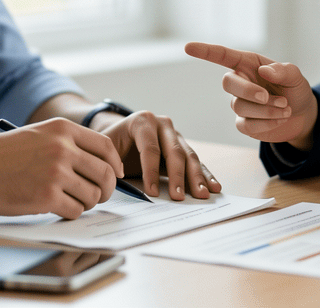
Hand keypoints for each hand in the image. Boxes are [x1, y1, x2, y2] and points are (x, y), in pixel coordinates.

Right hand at [0, 118, 122, 218]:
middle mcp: (63, 148)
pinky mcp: (46, 196)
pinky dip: (70, 213)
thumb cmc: (1, 155)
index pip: (106, 147)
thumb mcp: (37, 135)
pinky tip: (57, 208)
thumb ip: (67, 144)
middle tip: (97, 196)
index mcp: (62, 129)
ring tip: (71, 201)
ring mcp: (56, 172)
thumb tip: (101, 165)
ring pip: (93, 195)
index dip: (115, 165)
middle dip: (105, 189)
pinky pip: (75, 210)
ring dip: (86, 203)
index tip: (115, 175)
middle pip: (105, 173)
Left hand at [99, 112, 222, 200]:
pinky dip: (205, 174)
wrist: (120, 133)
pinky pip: (195, 161)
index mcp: (142, 121)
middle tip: (179, 197)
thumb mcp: (106, 147)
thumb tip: (121, 177)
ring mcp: (175, 134)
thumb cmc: (112, 143)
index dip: (151, 172)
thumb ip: (111, 159)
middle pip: (174, 151)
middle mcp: (162, 124)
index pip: (150, 148)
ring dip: (196, 177)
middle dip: (178, 176)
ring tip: (202, 195)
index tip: (152, 193)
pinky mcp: (183, 145)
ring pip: (188, 156)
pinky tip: (213, 186)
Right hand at [184, 42, 318, 149]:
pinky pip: (246, 124)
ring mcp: (240, 103)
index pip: (222, 55)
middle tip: (269, 97)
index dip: (205, 51)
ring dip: (265, 109)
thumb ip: (283, 70)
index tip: (188, 47)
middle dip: (248, 91)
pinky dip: (266, 123)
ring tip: (285, 108)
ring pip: (239, 107)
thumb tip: (263, 72)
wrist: (302, 115)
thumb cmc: (295, 90)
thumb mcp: (295, 76)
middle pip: (227, 83)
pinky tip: (280, 118)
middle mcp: (240, 82)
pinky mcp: (244, 124)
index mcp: (248, 64)